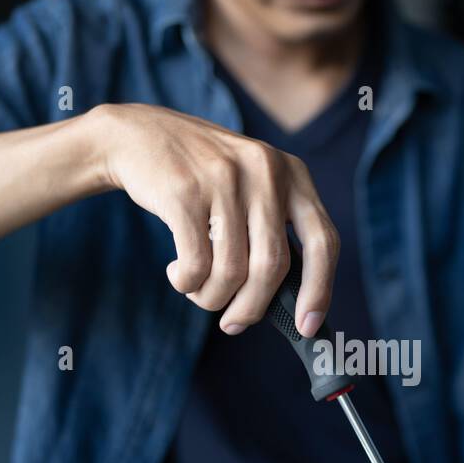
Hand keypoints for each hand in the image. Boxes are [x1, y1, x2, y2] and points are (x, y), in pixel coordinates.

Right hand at [94, 103, 338, 335]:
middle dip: (252, 307)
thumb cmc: (203, 178)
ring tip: (198, 291)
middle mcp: (265, 171)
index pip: (323, 240)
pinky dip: (186, 284)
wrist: (140, 135)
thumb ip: (274, 232)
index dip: (320, 290)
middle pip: (272, 266)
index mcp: (292, 174)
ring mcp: (224, 179)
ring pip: (231, 272)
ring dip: (212, 297)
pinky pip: (195, 265)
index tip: (307, 327)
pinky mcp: (184, 192)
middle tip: (234, 324)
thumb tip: (292, 305)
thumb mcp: (252, 187)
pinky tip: (178, 274)